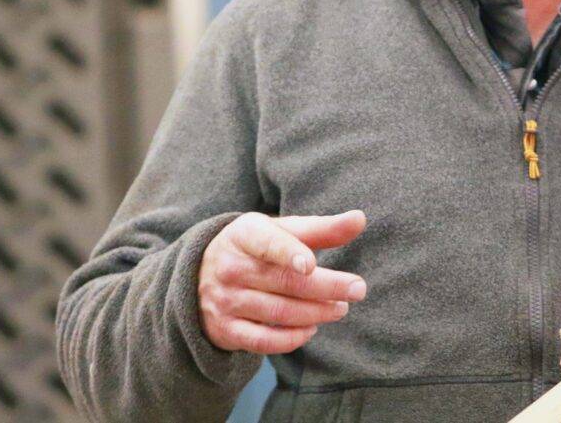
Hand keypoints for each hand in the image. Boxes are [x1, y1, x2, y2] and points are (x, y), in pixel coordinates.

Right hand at [199, 210, 367, 354]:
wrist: (200, 276)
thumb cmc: (255, 248)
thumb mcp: (279, 230)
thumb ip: (320, 228)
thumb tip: (360, 219)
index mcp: (243, 234)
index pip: (266, 243)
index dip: (287, 253)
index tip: (310, 264)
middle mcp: (229, 267)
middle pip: (284, 281)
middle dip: (326, 287)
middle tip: (358, 289)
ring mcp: (225, 300)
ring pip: (279, 312)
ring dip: (316, 312)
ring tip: (340, 308)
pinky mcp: (226, 330)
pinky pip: (264, 341)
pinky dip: (292, 338)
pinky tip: (312, 328)